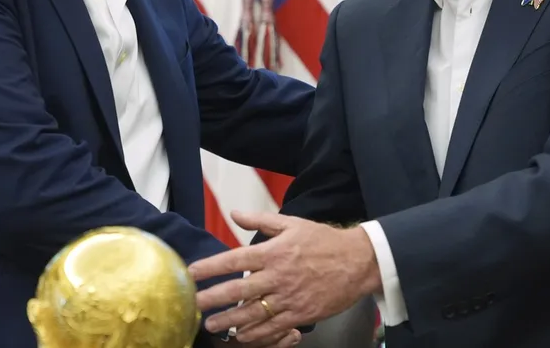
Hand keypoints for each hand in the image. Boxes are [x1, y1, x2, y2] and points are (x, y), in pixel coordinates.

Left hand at [189, 211, 380, 344]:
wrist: (357, 262)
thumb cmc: (324, 240)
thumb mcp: (292, 223)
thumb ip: (260, 220)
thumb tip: (235, 212)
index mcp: (273, 252)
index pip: (234, 260)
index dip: (211, 266)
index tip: (192, 271)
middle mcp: (277, 276)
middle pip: (237, 289)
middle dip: (213, 298)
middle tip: (194, 303)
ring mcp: (288, 298)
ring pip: (252, 312)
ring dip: (229, 320)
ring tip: (211, 324)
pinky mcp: (300, 314)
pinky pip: (273, 327)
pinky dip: (255, 333)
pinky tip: (241, 335)